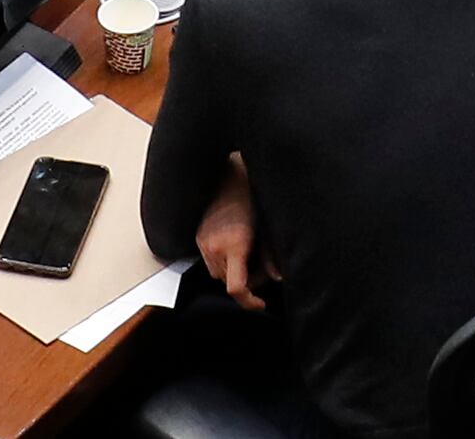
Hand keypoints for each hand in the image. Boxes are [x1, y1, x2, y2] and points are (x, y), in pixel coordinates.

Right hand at [196, 158, 263, 303]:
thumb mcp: (267, 224)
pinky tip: (236, 242)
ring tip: (249, 250)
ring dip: (233, 270)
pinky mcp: (197, 237)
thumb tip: (277, 277)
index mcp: (234, 243)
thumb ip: (271, 254)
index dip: (249, 302)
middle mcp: (214, 246)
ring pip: (218, 274)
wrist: (227, 170)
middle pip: (228, 282)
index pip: (236, 288)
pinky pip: (210, 260)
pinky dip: (223, 259)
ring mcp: (202, 242)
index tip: (261, 303)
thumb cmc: (249, 190)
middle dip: (246, 280)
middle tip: (262, 264)